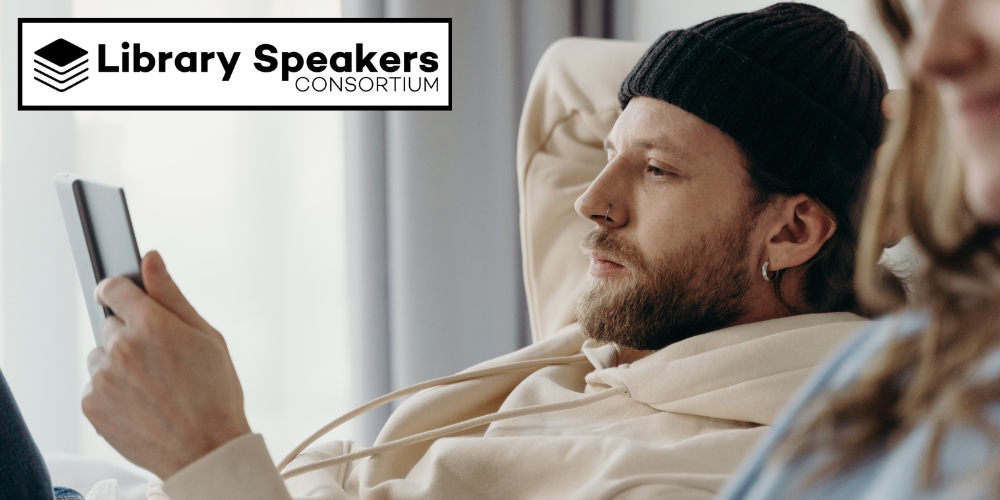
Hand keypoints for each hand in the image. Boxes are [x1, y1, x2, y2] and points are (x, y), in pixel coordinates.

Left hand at [82, 251, 251, 479]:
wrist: (206, 449)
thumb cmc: (215, 392)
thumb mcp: (206, 336)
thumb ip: (172, 295)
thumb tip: (150, 258)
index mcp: (151, 324)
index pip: (114, 288)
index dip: (120, 290)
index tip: (125, 298)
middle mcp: (121, 347)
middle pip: (109, 324)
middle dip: (130, 334)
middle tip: (160, 358)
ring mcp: (103, 378)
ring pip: (100, 357)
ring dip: (118, 364)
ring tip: (152, 385)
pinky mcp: (92, 405)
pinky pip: (94, 387)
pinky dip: (111, 392)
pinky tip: (141, 403)